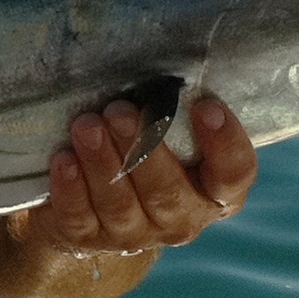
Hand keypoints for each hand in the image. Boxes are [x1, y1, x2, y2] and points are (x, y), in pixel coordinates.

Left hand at [33, 96, 257, 258]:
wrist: (88, 200)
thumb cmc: (138, 145)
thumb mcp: (162, 129)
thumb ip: (171, 108)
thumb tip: (166, 58)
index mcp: (213, 191)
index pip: (234, 174)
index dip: (225, 144)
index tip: (206, 105)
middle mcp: (180, 219)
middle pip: (168, 192)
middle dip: (143, 149)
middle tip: (121, 110)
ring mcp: (135, 235)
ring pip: (121, 205)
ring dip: (102, 162)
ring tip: (86, 125)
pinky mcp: (89, 239)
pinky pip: (80, 218)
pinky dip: (71, 189)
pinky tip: (64, 160)